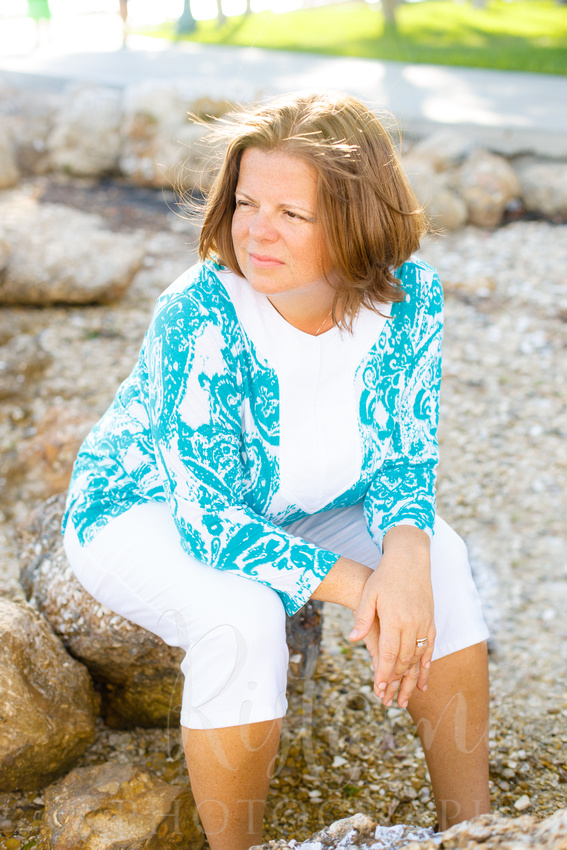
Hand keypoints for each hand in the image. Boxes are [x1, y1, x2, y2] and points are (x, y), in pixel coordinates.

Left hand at [348, 526, 434, 708]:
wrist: (410, 560)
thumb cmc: (385, 576)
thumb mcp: (369, 594)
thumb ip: (362, 618)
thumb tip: (353, 640)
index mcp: (395, 618)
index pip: (388, 654)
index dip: (384, 674)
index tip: (379, 691)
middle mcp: (412, 624)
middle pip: (404, 660)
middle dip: (396, 683)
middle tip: (388, 702)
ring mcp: (424, 623)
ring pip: (418, 659)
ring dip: (411, 681)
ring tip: (405, 701)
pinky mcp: (431, 621)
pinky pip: (430, 649)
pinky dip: (426, 667)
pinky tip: (423, 681)